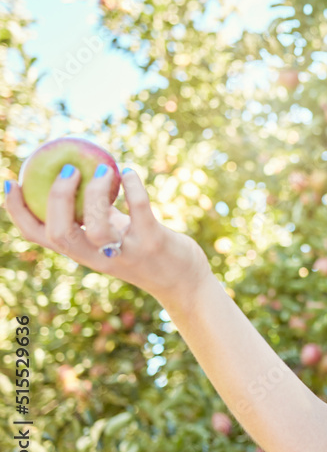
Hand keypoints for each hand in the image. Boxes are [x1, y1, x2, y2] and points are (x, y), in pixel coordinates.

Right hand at [4, 166, 211, 302]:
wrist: (183, 281)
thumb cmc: (144, 250)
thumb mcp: (114, 234)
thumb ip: (95, 214)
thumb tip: (78, 173)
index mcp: (82, 252)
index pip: (39, 237)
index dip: (18, 212)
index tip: (11, 183)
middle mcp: (99, 257)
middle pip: (61, 234)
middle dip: (57, 199)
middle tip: (68, 170)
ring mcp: (126, 252)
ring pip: (98, 227)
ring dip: (96, 194)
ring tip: (104, 170)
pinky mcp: (154, 243)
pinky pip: (139, 212)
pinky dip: (133, 188)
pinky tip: (129, 171)